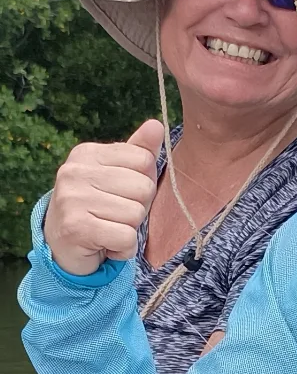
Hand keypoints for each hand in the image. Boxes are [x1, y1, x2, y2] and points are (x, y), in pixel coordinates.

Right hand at [43, 120, 163, 275]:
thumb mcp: (118, 175)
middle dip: (139, 208)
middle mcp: (75, 171)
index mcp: (87, 153)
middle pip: (144, 188)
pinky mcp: (76, 228)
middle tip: (115, 216)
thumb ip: (139, 152)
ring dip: (130, 230)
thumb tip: (157, 124)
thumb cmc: (99, 207)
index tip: (122, 194)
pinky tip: (106, 245)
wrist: (62, 247)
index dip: (144, 183)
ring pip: (136, 214)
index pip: (144, 160)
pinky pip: (126, 238)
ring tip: (109, 229)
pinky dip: (123, 248)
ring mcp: (72, 198)